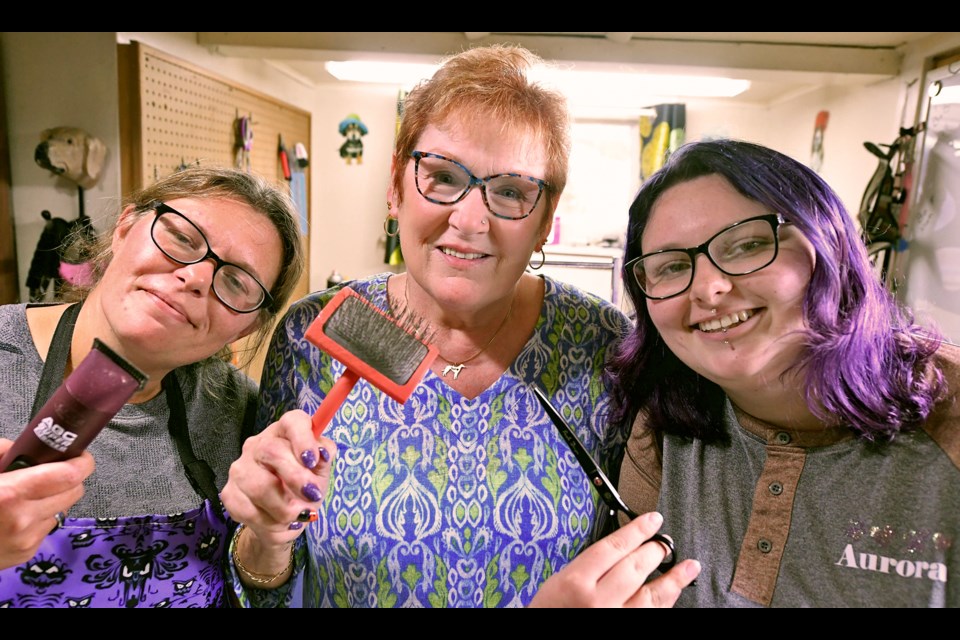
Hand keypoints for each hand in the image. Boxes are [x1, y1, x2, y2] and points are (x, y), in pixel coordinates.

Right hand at [0, 439, 93, 569]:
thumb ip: (2, 451)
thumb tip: (24, 445)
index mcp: (10, 494)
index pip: (69, 475)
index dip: (81, 461)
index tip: (79, 453)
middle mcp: (22, 519)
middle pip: (74, 491)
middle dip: (70, 478)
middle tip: (55, 470)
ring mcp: (25, 540)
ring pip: (62, 509)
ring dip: (54, 499)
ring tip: (29, 495)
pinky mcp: (25, 554)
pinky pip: (46, 527)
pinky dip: (39, 517)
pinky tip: (17, 515)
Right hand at [220, 410, 336, 572]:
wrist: (285, 520)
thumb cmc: (305, 489)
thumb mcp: (320, 473)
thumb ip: (324, 459)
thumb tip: (323, 452)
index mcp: (285, 432)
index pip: (292, 421)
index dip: (303, 438)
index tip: (313, 460)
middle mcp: (258, 444)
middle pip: (272, 451)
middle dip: (296, 478)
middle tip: (313, 496)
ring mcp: (240, 467)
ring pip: (259, 486)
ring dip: (285, 508)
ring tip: (299, 515)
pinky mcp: (229, 492)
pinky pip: (248, 509)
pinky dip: (270, 522)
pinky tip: (280, 522)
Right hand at [528, 511, 699, 607]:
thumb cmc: (550, 612)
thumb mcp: (559, 582)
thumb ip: (589, 566)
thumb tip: (622, 549)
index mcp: (576, 583)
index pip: (614, 547)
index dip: (638, 530)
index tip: (652, 520)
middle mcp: (598, 602)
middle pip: (635, 568)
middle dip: (655, 551)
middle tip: (664, 542)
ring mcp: (615, 620)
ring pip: (652, 596)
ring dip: (673, 579)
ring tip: (688, 566)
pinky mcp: (626, 632)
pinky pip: (652, 616)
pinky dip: (664, 604)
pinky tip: (673, 594)